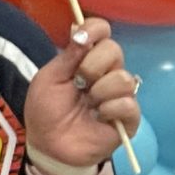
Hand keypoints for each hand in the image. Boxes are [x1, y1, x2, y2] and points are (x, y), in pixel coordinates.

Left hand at [25, 16, 140, 171]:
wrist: (48, 144)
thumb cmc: (46, 110)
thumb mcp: (49, 79)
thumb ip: (68, 56)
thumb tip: (81, 30)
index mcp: (86, 59)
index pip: (101, 31)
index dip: (95, 30)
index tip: (81, 38)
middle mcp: (106, 72)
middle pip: (114, 50)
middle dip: (92, 66)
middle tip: (78, 83)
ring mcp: (119, 94)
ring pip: (123, 77)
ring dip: (100, 91)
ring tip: (87, 105)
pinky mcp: (128, 118)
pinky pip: (129, 103)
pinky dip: (109, 109)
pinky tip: (97, 117)